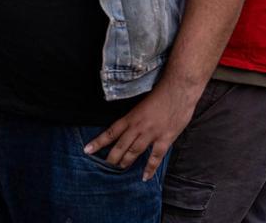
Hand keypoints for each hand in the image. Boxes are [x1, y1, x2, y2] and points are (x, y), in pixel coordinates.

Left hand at [84, 78, 198, 180]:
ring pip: (134, 151)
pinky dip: (150, 168)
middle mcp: (138, 127)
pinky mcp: (165, 138)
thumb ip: (135, 114)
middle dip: (112, 157)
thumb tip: (128, 123)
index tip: (87, 150)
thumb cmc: (161, 91)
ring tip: (119, 169)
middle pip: (121, 145)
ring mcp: (151, 134)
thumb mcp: (142, 101)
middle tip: (105, 165)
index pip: (111, 132)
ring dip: (126, 161)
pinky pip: (156, 157)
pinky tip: (145, 176)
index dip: (98, 142)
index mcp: (131, 116)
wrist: (178, 88)